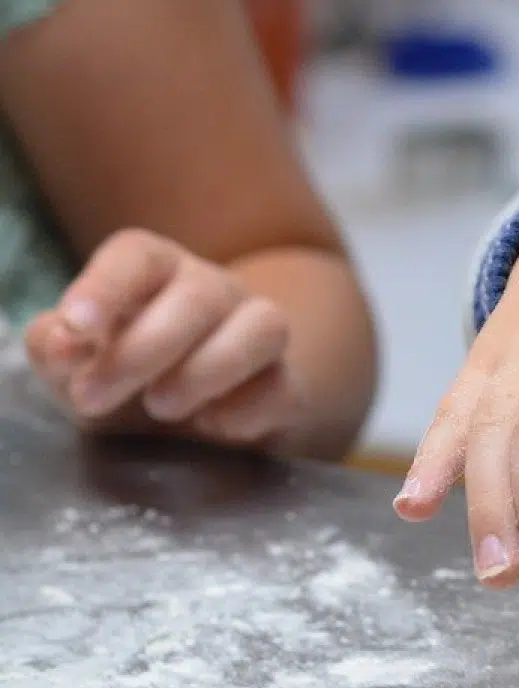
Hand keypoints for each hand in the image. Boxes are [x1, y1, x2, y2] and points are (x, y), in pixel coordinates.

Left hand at [24, 228, 297, 447]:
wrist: (190, 427)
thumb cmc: (125, 380)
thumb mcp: (75, 366)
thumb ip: (56, 347)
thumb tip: (64, 343)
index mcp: (157, 273)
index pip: (139, 255)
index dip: (106, 285)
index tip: (77, 326)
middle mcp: (216, 292)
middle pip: (200, 295)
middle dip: (142, 351)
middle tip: (94, 397)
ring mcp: (260, 336)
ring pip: (264, 327)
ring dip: (207, 370)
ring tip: (162, 407)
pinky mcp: (288, 387)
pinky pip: (285, 387)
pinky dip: (248, 411)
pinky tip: (211, 427)